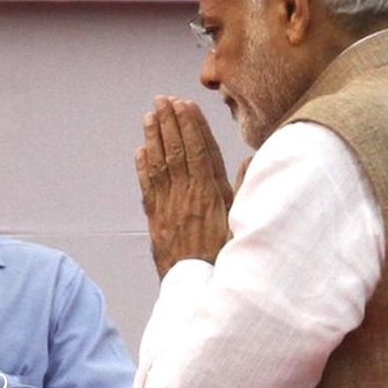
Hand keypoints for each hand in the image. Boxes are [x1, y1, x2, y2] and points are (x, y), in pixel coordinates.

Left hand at [136, 97, 232, 278]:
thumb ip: (244, 189)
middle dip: (170, 123)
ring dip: (154, 137)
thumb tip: (247, 160)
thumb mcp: (242, 222)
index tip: (185, 105)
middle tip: (163, 99)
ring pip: (160, 164)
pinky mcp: (156, 220)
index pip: (200, 150)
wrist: (199, 288)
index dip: (192, 126)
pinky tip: (140, 150)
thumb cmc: (227, 256)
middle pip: (177, 151)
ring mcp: (169, 207)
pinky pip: (148, 187)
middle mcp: (188, 196)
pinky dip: (143, 167)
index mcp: (211, 194)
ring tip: (150, 115)